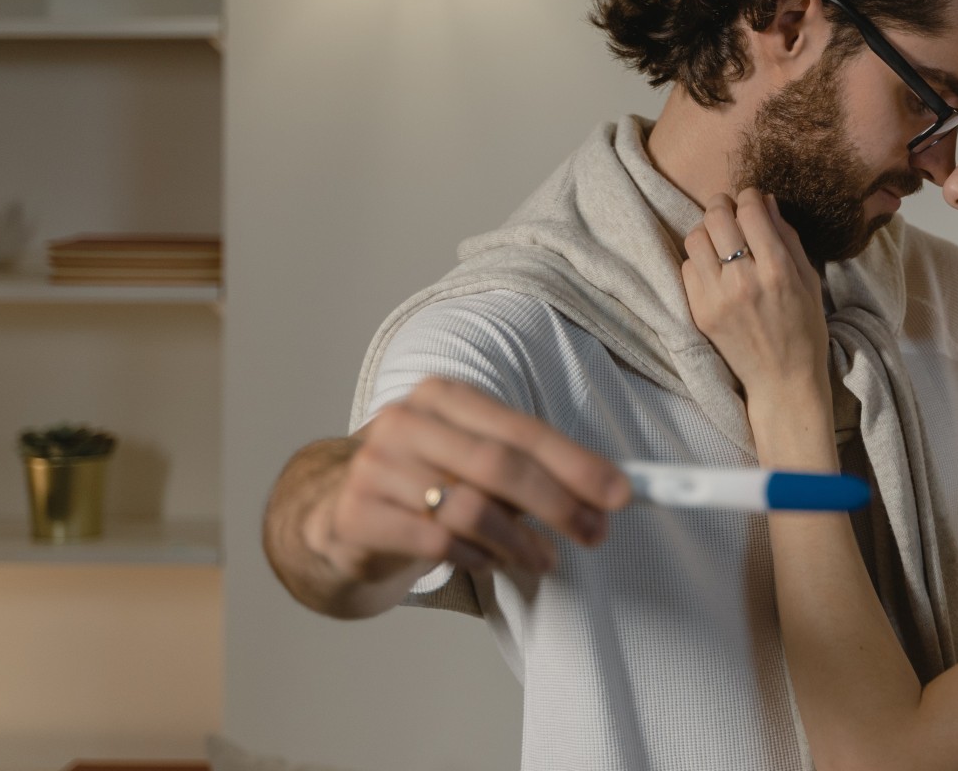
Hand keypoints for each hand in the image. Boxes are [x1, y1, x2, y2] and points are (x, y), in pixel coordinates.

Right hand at [303, 377, 631, 585]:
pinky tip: (487, 561)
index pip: (523, 430)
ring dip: (520, 542)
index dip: (576, 463)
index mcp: (444, 397)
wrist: (337, 514)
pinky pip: (438, 542)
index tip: (620, 494)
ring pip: (472, 509)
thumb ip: (529, 468)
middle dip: (559, 505)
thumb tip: (603, 492)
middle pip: (501, 465)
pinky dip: (476, 558)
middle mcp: (407, 422)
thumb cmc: (425, 483)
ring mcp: (377, 466)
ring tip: (541, 557)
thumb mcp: (472, 460)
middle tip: (594, 534)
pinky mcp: (358, 513)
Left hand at [681, 188, 832, 416]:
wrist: (782, 380)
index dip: (749, 196)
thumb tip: (766, 201)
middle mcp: (744, 281)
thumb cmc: (804, 328)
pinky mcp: (699, 312)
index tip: (752, 199)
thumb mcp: (809, 279)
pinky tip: (714, 268)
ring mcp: (717, 298)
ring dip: (708, 231)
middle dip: (723, 204)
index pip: (751, 211)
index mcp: (778, 270)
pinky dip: (699, 260)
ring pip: (695, 238)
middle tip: (730, 210)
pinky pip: (686, 268)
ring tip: (720, 240)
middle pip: (716, 217)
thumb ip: (787, 237)